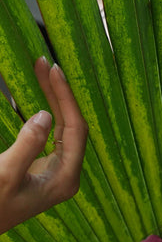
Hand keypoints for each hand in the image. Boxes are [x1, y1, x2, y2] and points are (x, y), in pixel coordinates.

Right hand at [0, 58, 87, 235]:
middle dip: (59, 94)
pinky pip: (51, 137)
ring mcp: (57, 173)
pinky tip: (38, 97)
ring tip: (41, 72)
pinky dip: (45, 115)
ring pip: (61, 129)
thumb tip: (45, 115)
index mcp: (65, 178)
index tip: (53, 70)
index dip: (65, 97)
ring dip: (52, 101)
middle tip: (45, 63)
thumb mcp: (7, 173)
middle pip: (71, 126)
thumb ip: (28, 144)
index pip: (75, 129)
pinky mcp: (44, 170)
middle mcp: (67, 175)